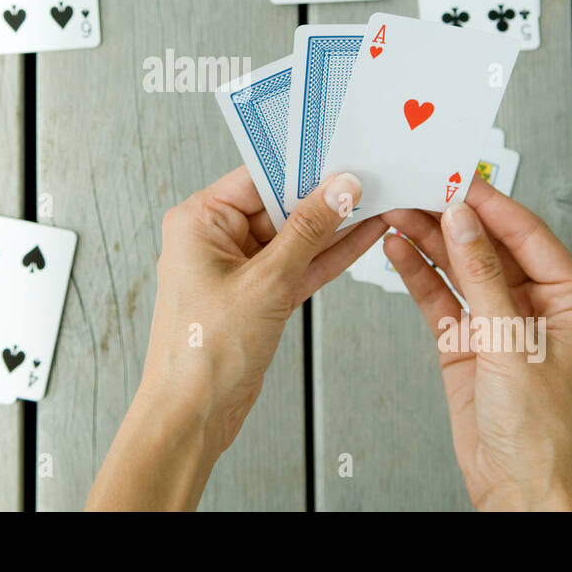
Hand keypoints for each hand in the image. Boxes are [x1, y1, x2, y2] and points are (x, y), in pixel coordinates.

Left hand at [86, 166, 385, 509]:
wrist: (192, 417)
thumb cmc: (204, 352)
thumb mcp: (267, 282)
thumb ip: (308, 232)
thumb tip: (341, 188)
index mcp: (199, 220)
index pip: (259, 176)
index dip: (303, 165)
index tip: (344, 153)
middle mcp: (215, 238)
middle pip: (279, 202)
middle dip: (325, 193)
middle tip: (372, 173)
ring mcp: (238, 268)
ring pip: (295, 235)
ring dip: (335, 224)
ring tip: (380, 199)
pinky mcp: (259, 295)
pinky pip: (299, 264)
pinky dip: (329, 254)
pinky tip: (365, 236)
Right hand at [380, 176, 571, 510]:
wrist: (517, 487)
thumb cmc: (543, 432)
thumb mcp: (512, 342)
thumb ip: (482, 277)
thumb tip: (463, 222)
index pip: (527, 234)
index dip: (490, 204)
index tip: (459, 178)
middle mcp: (537, 305)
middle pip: (489, 245)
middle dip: (452, 218)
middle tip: (420, 188)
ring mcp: (499, 322)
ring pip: (460, 267)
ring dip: (429, 240)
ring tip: (398, 211)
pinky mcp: (468, 341)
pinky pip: (440, 296)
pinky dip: (418, 273)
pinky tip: (398, 249)